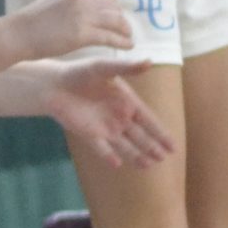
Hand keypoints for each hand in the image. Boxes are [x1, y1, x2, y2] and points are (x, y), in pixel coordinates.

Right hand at [7, 0, 134, 60]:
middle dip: (122, 19)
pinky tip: (128, 46)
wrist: (19, 33)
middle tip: (126, 29)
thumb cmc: (35, 18)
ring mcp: (83, 15)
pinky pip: (109, 37)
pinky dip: (122, 41)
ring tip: (129, 38)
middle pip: (114, 8)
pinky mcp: (82, 34)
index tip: (118, 16)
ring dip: (126, 30)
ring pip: (115, 21)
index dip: (115, 7)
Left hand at [41, 53, 175, 167]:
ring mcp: (105, 128)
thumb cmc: (80, 72)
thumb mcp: (104, 67)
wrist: (54, 84)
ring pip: (125, 145)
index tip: (172, 146)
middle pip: (140, 136)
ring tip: (148, 165)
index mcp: (127, 101)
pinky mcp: (89, 135)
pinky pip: (102, 148)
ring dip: (136, 155)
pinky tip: (117, 164)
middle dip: (152, 147)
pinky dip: (109, 156)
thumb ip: (126, 67)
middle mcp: (119, 117)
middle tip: (164, 158)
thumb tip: (149, 61)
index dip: (160, 133)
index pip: (148, 120)